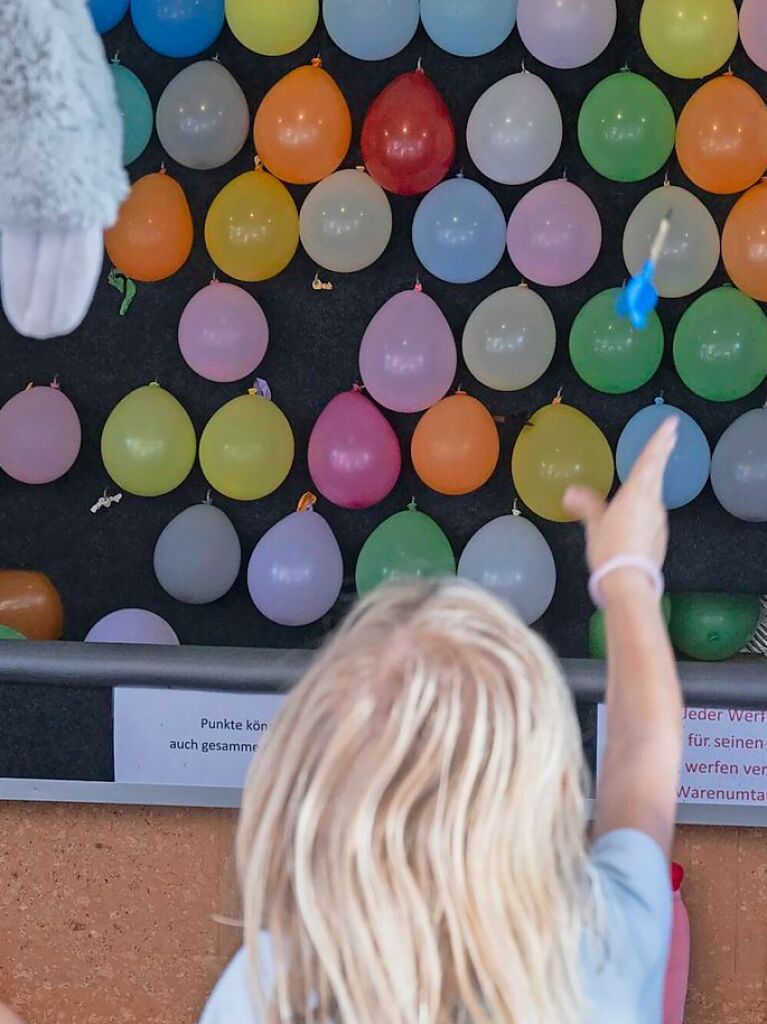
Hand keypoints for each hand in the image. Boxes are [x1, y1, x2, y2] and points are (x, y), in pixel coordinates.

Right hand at [564, 417, 677, 574]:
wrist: (629, 582)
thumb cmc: (609, 549)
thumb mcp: (594, 526)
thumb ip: (586, 505)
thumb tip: (570, 491)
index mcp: (636, 494)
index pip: (649, 461)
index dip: (659, 441)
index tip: (671, 424)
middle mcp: (652, 502)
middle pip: (657, 472)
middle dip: (663, 451)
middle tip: (672, 433)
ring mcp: (658, 519)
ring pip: (655, 491)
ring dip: (653, 476)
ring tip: (650, 465)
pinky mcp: (658, 534)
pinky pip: (651, 511)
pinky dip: (646, 501)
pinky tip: (637, 506)